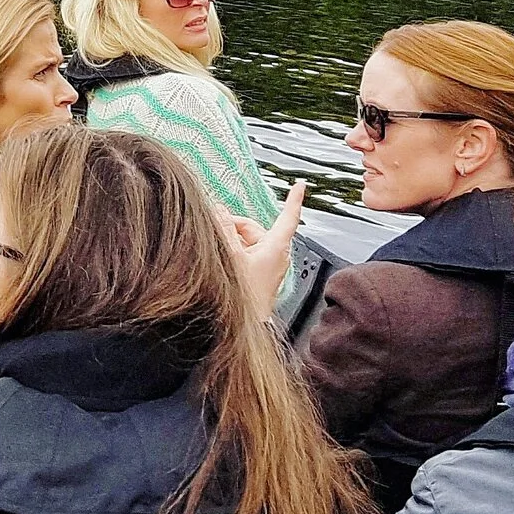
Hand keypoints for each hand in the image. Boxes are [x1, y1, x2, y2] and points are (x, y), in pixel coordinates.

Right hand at [226, 181, 305, 323]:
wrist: (243, 328)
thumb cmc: (243, 296)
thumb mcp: (229, 256)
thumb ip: (224, 230)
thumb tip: (219, 210)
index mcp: (275, 247)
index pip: (288, 218)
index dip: (294, 199)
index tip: (300, 185)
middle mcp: (275, 256)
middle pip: (256, 228)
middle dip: (234, 225)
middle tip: (212, 225)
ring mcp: (268, 267)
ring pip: (248, 242)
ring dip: (231, 240)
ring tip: (213, 246)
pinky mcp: (259, 277)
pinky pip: (247, 255)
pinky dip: (233, 252)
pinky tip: (218, 258)